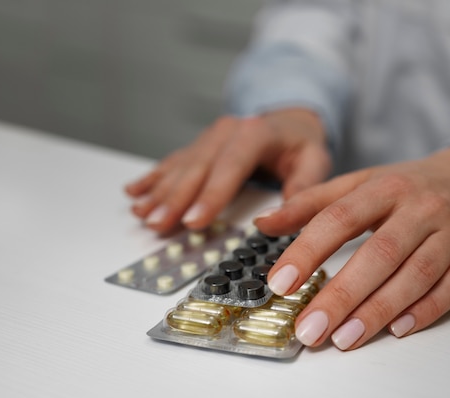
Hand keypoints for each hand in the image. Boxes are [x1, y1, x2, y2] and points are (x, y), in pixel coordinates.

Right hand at [124, 108, 331, 232]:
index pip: (231, 166)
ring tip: (141, 213)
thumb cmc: (301, 145)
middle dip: (175, 198)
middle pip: (198, 167)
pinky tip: (135, 191)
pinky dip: (154, 178)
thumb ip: (301, 189)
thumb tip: (275, 219)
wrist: (289, 120)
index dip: (211, 195)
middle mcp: (227, 131)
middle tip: (158, 224)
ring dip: (159, 191)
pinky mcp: (200, 146)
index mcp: (256, 133)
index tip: (194, 222)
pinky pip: (173, 161)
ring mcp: (209, 137)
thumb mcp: (314, 162)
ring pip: (180, 165)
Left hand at [254, 148, 449, 350]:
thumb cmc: (409, 186)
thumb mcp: (361, 183)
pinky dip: (424, 311)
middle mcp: (422, 208)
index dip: (308, 250)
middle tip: (309, 327)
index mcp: (386, 187)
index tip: (280, 282)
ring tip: (343, 338)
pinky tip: (396, 330)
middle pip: (380, 254)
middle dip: (342, 295)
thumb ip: (312, 203)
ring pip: (416, 275)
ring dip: (378, 310)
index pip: (341, 217)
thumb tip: (263, 223)